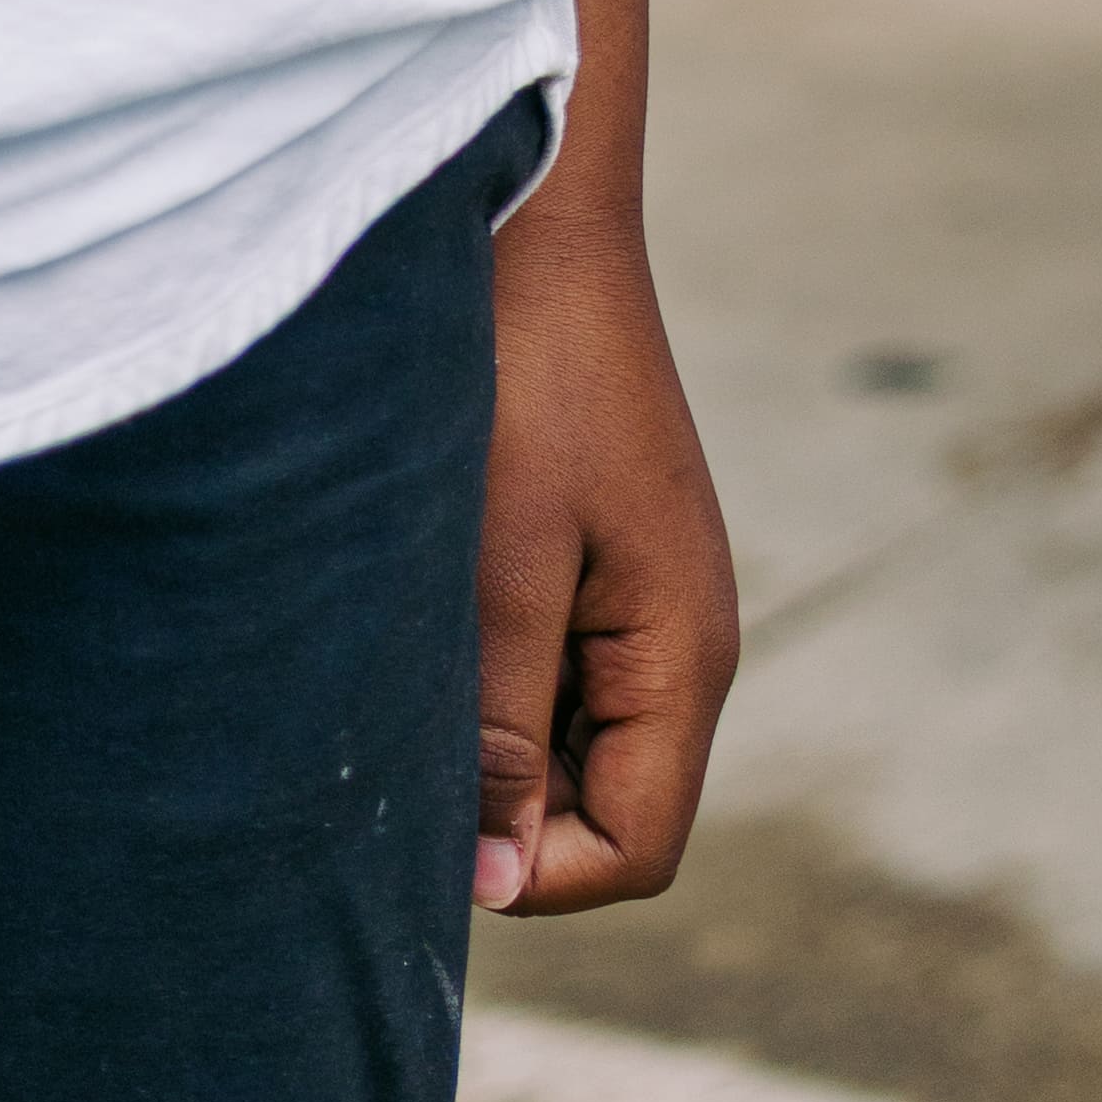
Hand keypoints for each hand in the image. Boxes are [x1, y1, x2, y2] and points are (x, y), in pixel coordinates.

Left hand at [471, 186, 739, 916]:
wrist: (538, 221)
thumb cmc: (523, 383)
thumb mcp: (502, 569)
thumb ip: (506, 730)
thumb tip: (498, 881)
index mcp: (685, 656)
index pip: (634, 847)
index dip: (534, 868)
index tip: (434, 811)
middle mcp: (687, 640)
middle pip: (611, 806)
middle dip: (514, 803)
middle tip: (414, 722)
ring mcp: (651, 596)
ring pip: (579, 740)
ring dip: (500, 730)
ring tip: (423, 649)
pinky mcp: (608, 555)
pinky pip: (563, 666)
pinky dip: (502, 667)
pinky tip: (442, 605)